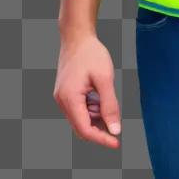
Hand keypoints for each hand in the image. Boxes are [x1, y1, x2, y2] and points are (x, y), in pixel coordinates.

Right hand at [53, 31, 121, 149]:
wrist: (77, 36)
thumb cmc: (91, 54)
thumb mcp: (105, 78)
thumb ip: (110, 105)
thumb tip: (115, 129)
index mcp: (69, 99)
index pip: (85, 129)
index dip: (101, 138)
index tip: (116, 142)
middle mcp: (62, 101)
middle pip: (81, 126)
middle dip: (99, 130)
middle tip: (117, 131)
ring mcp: (62, 97)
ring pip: (80, 118)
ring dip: (96, 118)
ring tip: (108, 105)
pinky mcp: (65, 92)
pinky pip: (78, 108)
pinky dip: (91, 109)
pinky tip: (100, 99)